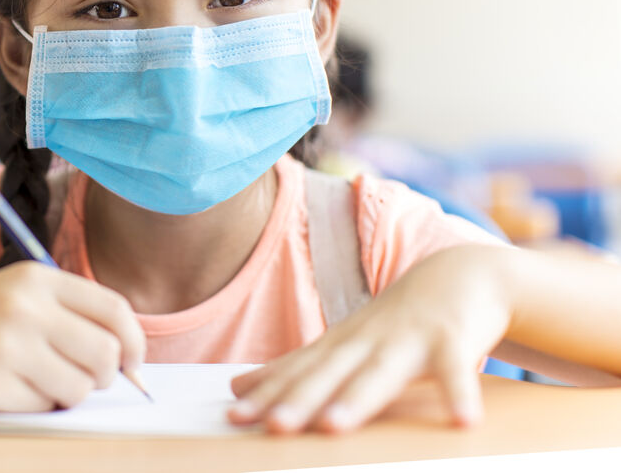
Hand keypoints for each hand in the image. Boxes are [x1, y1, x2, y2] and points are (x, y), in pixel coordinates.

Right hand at [0, 261, 144, 411]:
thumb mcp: (16, 292)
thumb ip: (68, 313)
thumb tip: (126, 359)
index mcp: (37, 278)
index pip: (114, 310)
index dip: (134, 342)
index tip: (131, 362)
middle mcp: (25, 307)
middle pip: (104, 354)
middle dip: (103, 375)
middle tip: (80, 377)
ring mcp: (5, 345)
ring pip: (78, 387)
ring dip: (67, 394)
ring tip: (37, 381)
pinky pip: (41, 408)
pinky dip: (33, 405)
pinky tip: (6, 387)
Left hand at [230, 245, 511, 433]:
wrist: (461, 274)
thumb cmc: (395, 320)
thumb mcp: (342, 343)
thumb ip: (296, 369)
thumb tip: (238, 387)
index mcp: (340, 345)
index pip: (297, 373)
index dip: (267, 395)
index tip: (234, 417)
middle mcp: (367, 341)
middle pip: (329, 374)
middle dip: (299, 399)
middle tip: (274, 426)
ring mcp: (409, 339)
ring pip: (380, 373)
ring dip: (358, 399)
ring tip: (334, 426)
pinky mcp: (454, 340)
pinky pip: (457, 371)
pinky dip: (460, 394)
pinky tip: (464, 422)